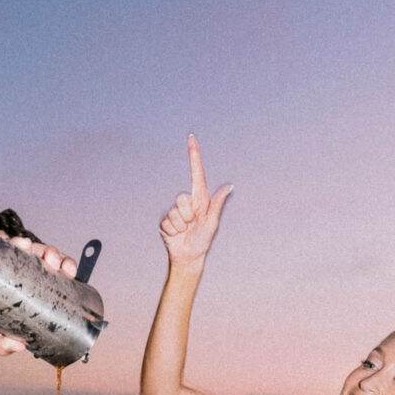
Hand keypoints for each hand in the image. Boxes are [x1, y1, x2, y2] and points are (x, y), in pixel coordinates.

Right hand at [0, 231, 78, 357]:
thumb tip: (19, 349)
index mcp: (22, 274)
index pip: (48, 266)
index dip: (63, 264)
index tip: (69, 271)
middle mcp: (12, 260)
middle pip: (38, 251)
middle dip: (49, 253)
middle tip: (52, 262)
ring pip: (19, 241)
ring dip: (28, 243)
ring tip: (28, 248)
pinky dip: (1, 237)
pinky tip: (8, 240)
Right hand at [159, 136, 231, 267]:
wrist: (188, 257)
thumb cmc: (203, 240)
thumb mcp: (212, 222)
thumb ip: (218, 204)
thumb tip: (230, 186)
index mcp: (199, 199)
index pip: (196, 173)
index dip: (194, 156)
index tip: (191, 138)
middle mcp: (186, 203)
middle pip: (182, 198)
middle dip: (187, 215)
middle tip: (192, 224)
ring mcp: (174, 212)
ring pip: (174, 213)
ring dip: (180, 225)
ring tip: (185, 231)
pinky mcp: (165, 222)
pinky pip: (167, 222)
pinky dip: (172, 231)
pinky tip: (176, 235)